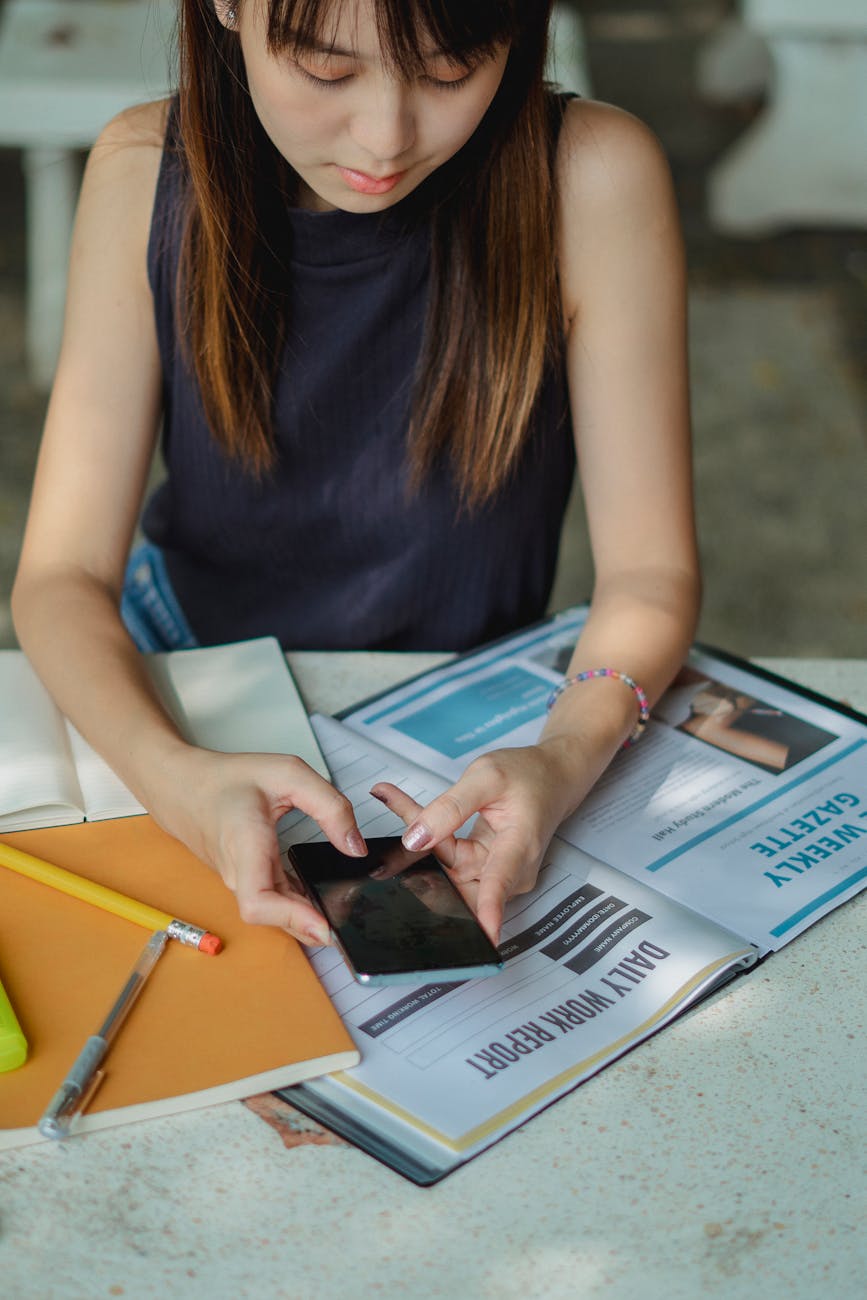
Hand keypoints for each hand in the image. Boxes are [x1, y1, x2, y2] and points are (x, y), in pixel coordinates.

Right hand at [149, 747, 365, 944]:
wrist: (182, 786)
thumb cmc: (229, 779)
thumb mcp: (288, 773)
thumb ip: (329, 806)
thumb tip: (356, 847)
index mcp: (245, 844)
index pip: (258, 902)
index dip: (293, 919)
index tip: (325, 926)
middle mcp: (239, 872)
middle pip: (274, 917)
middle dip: (313, 925)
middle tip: (354, 920)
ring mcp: (238, 881)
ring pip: (274, 914)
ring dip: (307, 918)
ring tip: (344, 910)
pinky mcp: (244, 881)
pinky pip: (271, 903)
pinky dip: (297, 907)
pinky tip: (320, 900)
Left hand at [371, 740, 593, 944]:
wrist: (552, 779)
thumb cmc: (528, 776)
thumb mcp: (486, 776)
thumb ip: (450, 807)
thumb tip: (416, 838)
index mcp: (519, 846)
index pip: (498, 885)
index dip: (486, 913)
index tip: (480, 938)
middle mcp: (509, 870)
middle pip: (455, 878)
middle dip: (419, 856)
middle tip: (394, 824)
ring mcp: (495, 873)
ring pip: (445, 869)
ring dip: (420, 840)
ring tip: (395, 799)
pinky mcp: (483, 870)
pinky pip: (447, 862)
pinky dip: (429, 837)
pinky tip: (408, 808)